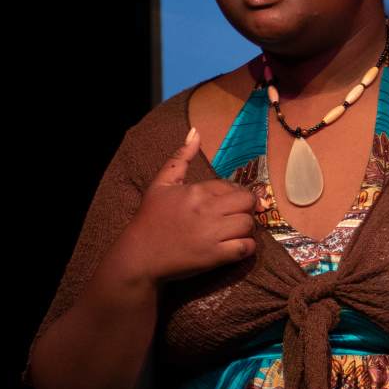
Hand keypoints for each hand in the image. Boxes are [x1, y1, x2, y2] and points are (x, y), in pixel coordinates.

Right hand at [112, 128, 260, 283]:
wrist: (139, 256)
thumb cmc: (150, 219)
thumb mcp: (160, 184)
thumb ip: (180, 158)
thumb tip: (195, 132)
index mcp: (196, 191)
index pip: (231, 186)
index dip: (233, 195)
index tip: (225, 205)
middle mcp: (206, 210)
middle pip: (247, 202)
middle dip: (246, 208)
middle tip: (235, 216)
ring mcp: (212, 233)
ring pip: (249, 224)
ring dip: (246, 229)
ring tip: (234, 232)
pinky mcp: (215, 256)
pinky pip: (246, 248)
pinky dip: (246, 248)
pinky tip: (235, 247)